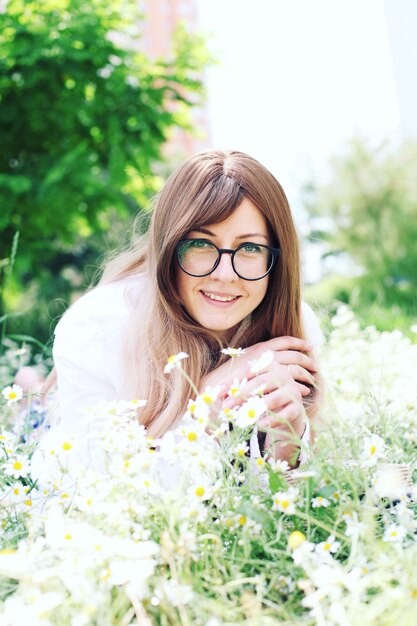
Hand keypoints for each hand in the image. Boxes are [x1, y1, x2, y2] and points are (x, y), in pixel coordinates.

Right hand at [200, 336, 316, 401]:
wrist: (216, 390)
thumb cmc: (227, 379)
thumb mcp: (243, 363)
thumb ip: (257, 360)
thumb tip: (269, 359)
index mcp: (260, 348)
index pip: (284, 341)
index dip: (298, 343)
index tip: (309, 346)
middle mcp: (266, 355)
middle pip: (294, 354)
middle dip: (307, 359)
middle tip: (315, 365)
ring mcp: (268, 369)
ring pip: (296, 368)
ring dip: (307, 374)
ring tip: (313, 380)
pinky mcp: (270, 383)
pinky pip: (292, 383)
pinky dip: (301, 387)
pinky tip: (305, 392)